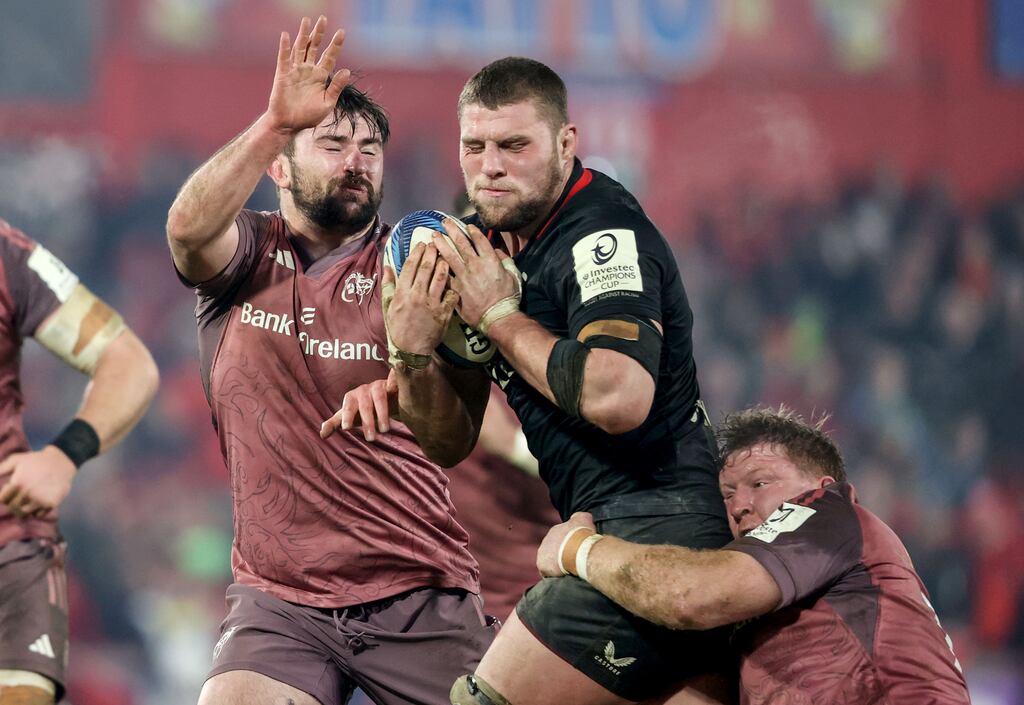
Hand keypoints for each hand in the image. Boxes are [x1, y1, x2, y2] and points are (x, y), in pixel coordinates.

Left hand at [0, 446, 75, 517]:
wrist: (62, 461)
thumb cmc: (36, 460)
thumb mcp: (16, 459)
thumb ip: (0, 469)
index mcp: (17, 483)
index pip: (3, 500)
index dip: (6, 496)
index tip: (12, 490)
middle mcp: (27, 493)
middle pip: (13, 508)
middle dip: (14, 502)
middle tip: (22, 494)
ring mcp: (39, 500)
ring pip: (24, 513)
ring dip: (24, 507)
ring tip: (29, 498)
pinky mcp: (51, 504)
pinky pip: (38, 515)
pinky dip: (37, 510)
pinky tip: (40, 500)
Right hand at [265, 16, 349, 134]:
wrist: (289, 125)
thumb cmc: (308, 116)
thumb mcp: (327, 103)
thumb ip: (336, 87)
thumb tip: (347, 71)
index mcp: (320, 77)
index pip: (329, 57)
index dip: (335, 45)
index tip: (342, 32)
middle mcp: (308, 70)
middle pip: (314, 47)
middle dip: (319, 33)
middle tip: (324, 18)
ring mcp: (295, 71)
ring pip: (300, 48)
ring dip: (303, 34)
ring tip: (307, 20)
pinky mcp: (283, 75)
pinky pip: (284, 59)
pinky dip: (285, 47)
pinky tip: (287, 35)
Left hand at [321, 370, 398, 441]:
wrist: (383, 397)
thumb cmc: (363, 408)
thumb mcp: (350, 415)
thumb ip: (335, 423)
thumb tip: (321, 434)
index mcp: (352, 397)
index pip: (348, 407)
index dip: (347, 416)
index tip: (346, 428)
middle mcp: (365, 390)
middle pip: (365, 405)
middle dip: (367, 422)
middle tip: (370, 438)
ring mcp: (379, 386)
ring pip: (380, 398)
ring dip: (382, 413)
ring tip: (385, 430)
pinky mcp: (393, 384)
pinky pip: (394, 381)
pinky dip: (394, 380)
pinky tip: (394, 385)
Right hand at [384, 242, 458, 356]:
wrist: (410, 349)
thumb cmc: (398, 327)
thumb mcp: (388, 306)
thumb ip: (388, 285)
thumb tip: (387, 267)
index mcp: (402, 293)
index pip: (410, 266)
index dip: (417, 252)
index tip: (422, 244)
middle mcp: (416, 296)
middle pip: (426, 268)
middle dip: (432, 253)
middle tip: (436, 245)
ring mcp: (431, 304)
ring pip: (440, 278)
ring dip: (444, 265)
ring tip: (446, 258)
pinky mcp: (443, 313)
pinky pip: (451, 295)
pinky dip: (453, 287)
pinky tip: (454, 282)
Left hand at [433, 220, 519, 328]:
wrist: (497, 316)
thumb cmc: (508, 297)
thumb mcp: (513, 275)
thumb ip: (504, 261)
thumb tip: (497, 252)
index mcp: (490, 260)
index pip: (479, 240)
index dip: (472, 231)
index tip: (467, 226)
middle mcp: (475, 264)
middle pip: (461, 243)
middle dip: (452, 230)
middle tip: (444, 222)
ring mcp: (464, 276)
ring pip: (449, 255)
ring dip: (441, 244)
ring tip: (433, 236)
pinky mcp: (456, 288)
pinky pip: (445, 275)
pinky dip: (438, 267)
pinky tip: (432, 262)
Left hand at [536, 512, 596, 576]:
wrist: (577, 548)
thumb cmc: (582, 535)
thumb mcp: (584, 519)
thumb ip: (580, 517)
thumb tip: (578, 517)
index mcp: (555, 531)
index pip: (561, 541)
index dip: (569, 547)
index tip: (577, 553)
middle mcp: (545, 541)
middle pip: (554, 552)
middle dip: (562, 557)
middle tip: (574, 563)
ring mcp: (542, 553)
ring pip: (550, 562)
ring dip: (558, 567)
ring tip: (570, 571)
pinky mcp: (542, 566)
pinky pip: (548, 573)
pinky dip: (555, 576)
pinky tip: (564, 578)